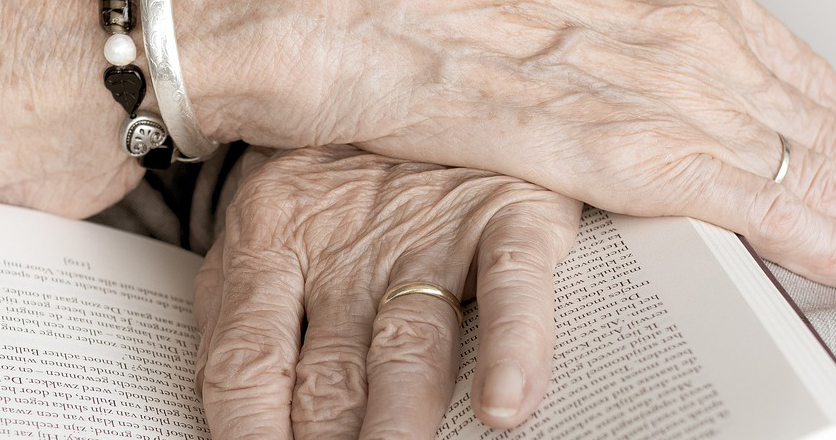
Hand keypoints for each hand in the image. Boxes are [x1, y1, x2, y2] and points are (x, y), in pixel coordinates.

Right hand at [177, 0, 835, 283]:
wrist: (238, 18)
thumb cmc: (326, 8)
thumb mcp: (456, 11)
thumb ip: (525, 24)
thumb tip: (576, 41)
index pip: (709, 20)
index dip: (782, 76)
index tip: (823, 115)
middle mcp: (568, 1)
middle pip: (730, 61)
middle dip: (810, 125)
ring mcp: (544, 50)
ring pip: (711, 107)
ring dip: (797, 168)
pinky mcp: (510, 112)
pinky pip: (645, 160)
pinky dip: (728, 195)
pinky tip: (787, 228)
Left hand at [194, 146, 581, 437]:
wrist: (413, 64)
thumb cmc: (330, 167)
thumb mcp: (265, 224)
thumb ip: (243, 310)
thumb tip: (235, 414)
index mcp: (267, 245)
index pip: (243, 363)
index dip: (245, 435)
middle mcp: (341, 248)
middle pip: (326, 375)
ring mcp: (424, 232)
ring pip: (407, 348)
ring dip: (399, 423)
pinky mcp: (504, 213)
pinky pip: (507, 288)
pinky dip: (511, 350)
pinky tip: (505, 407)